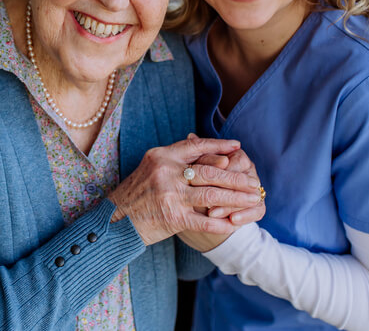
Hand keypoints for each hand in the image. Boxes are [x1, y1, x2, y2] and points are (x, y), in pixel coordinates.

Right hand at [107, 137, 263, 245]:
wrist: (115, 221)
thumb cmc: (135, 194)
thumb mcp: (151, 168)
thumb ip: (175, 158)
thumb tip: (206, 150)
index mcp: (161, 156)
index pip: (196, 146)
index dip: (219, 146)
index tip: (237, 147)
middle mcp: (166, 173)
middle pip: (210, 172)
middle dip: (236, 177)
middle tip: (253, 181)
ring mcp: (170, 195)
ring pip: (212, 194)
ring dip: (236, 198)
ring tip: (252, 200)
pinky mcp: (173, 218)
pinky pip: (205, 220)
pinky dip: (222, 223)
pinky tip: (235, 224)